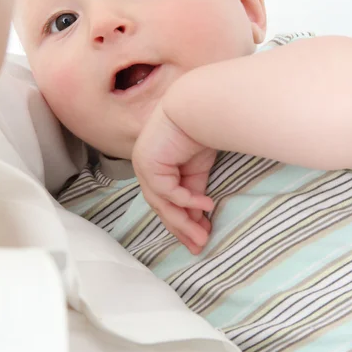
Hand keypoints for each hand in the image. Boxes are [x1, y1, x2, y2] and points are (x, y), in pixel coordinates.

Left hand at [132, 103, 215, 253]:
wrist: (196, 106)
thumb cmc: (199, 131)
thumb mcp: (197, 169)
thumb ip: (194, 191)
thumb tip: (200, 217)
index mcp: (156, 169)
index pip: (166, 203)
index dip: (182, 222)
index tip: (198, 239)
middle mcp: (146, 169)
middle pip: (162, 208)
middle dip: (182, 228)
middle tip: (199, 246)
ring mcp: (144, 167)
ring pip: (163, 204)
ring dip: (184, 222)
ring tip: (203, 236)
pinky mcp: (148, 164)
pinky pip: (168, 192)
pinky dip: (187, 201)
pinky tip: (207, 205)